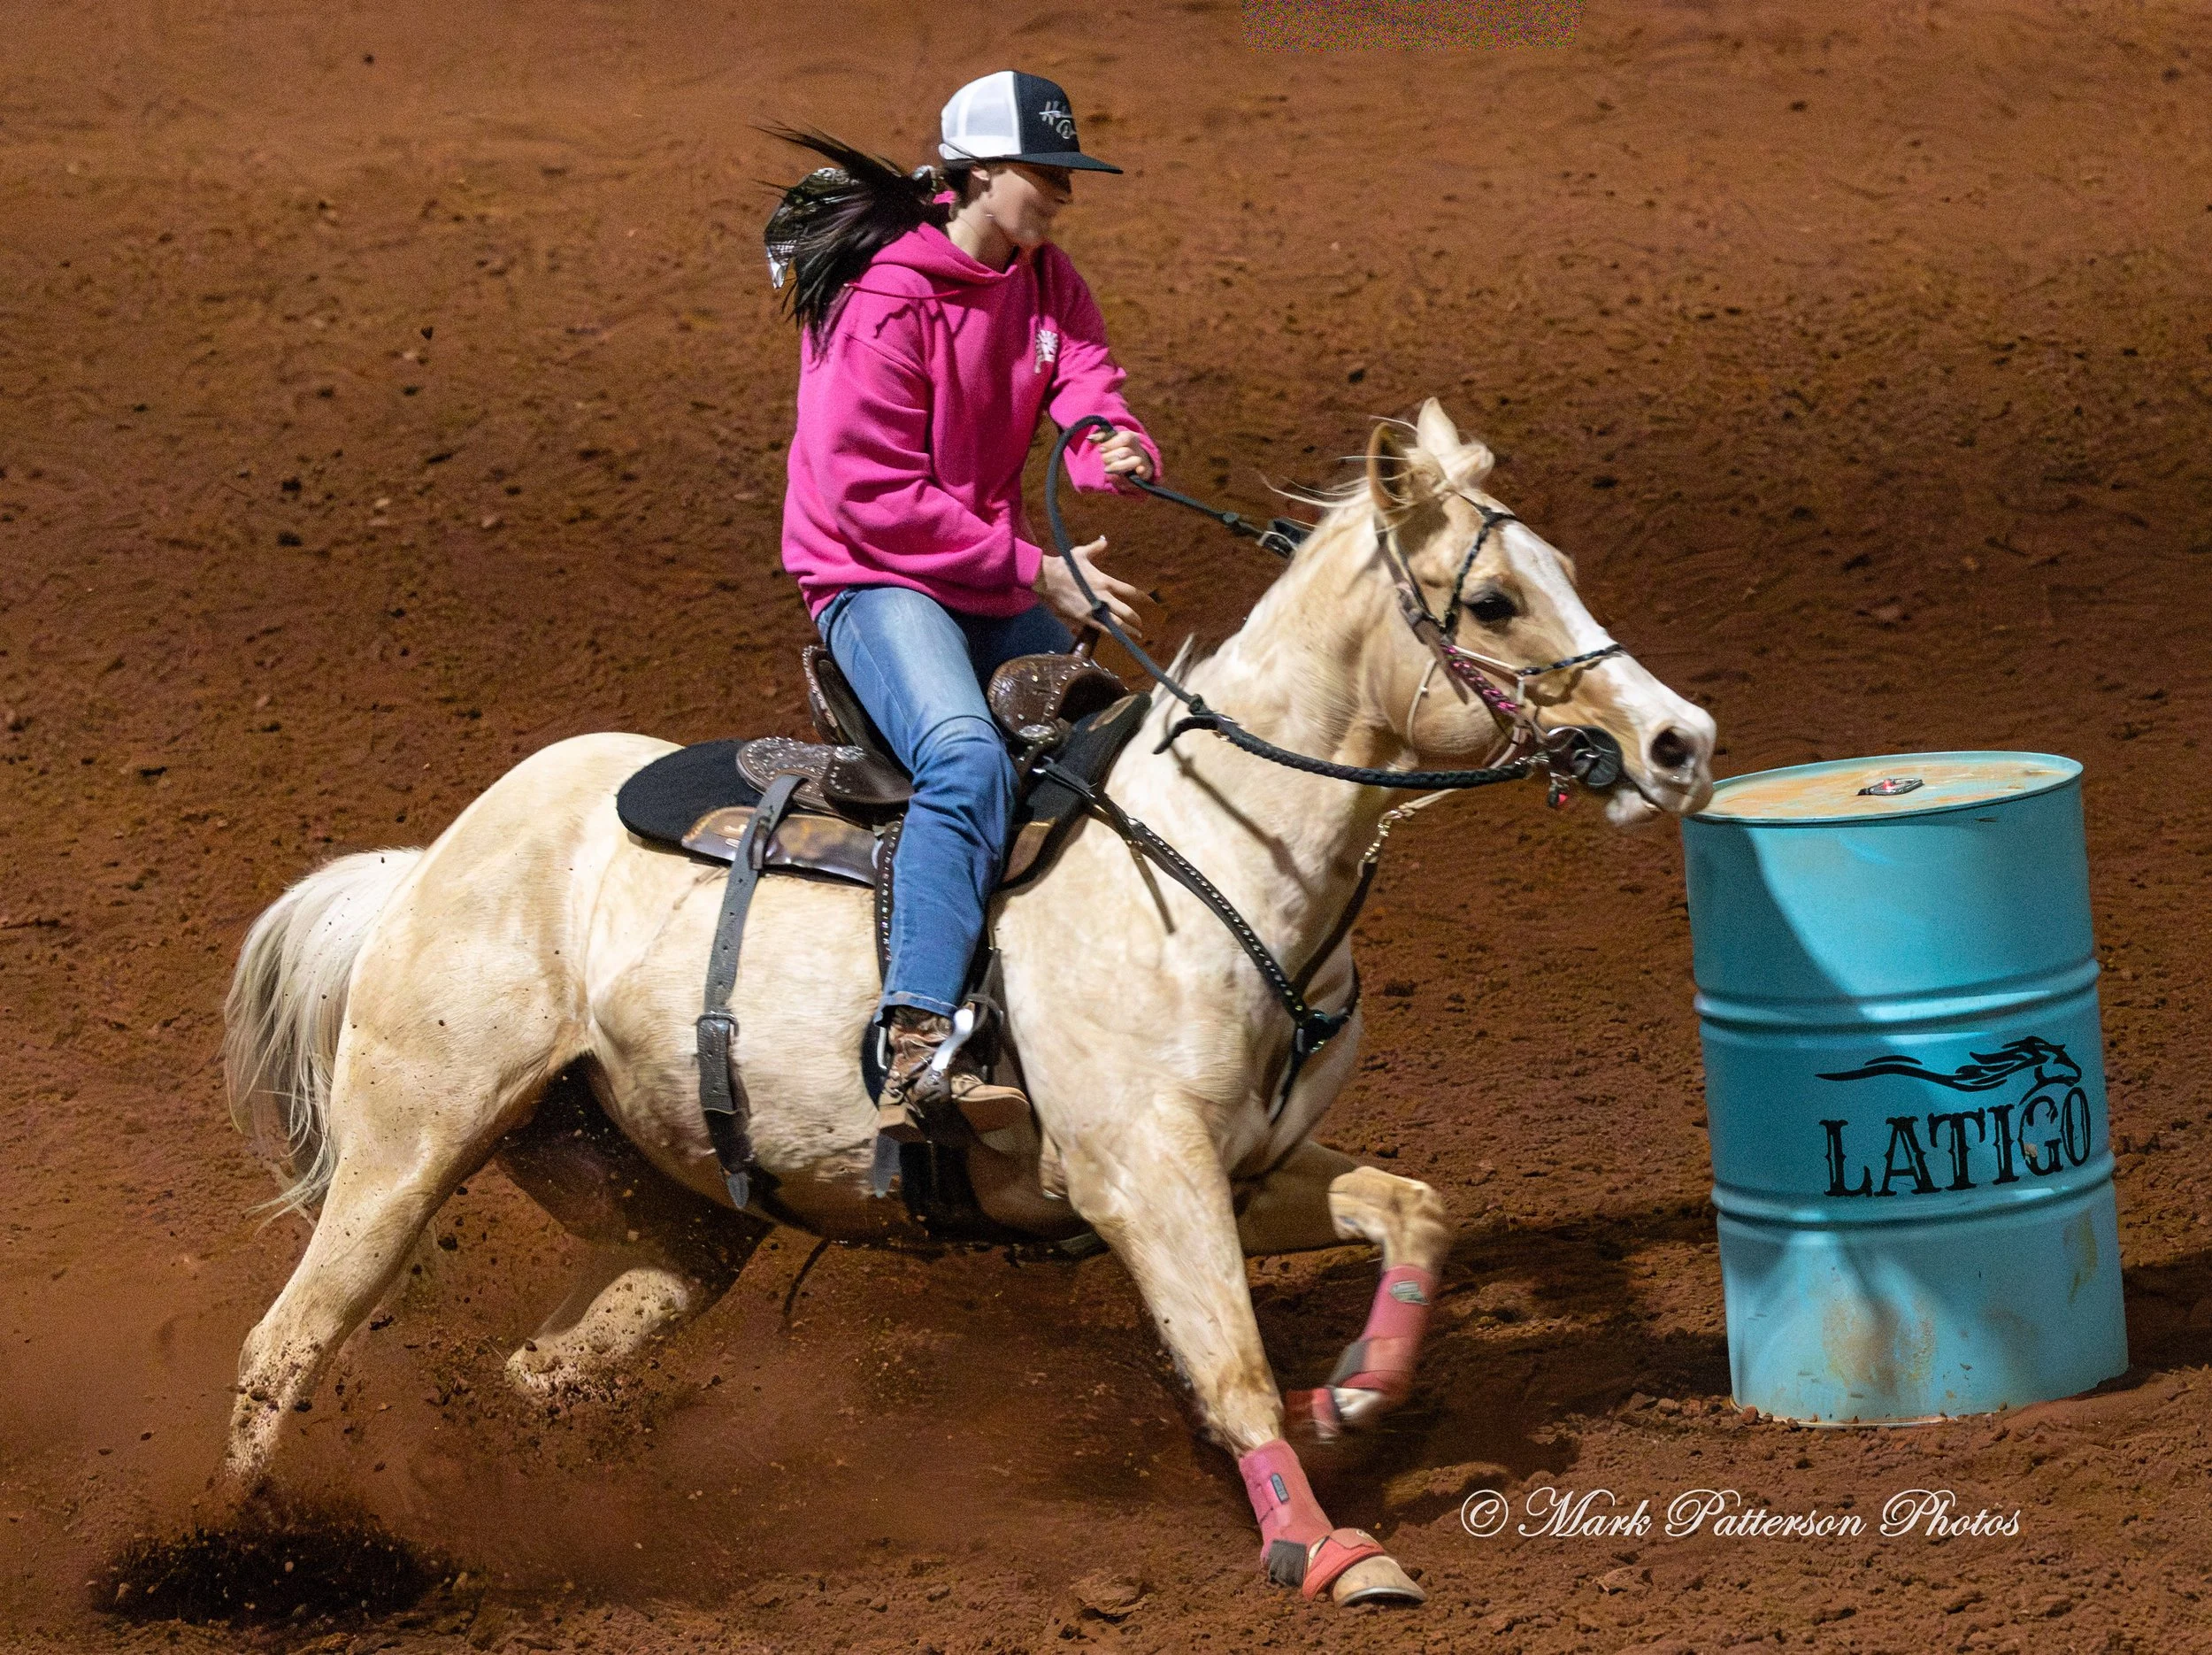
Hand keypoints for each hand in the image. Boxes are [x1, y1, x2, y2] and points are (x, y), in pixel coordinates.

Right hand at [1034, 534, 1148, 639]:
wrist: (1048, 578)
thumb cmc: (1064, 565)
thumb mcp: (1081, 553)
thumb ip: (1095, 548)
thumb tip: (1104, 540)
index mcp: (1105, 581)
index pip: (1129, 591)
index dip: (1142, 598)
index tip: (1150, 603)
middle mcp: (1103, 596)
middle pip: (1127, 611)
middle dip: (1136, 619)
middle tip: (1142, 625)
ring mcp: (1094, 609)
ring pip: (1117, 623)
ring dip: (1128, 630)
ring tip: (1136, 635)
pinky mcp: (1084, 618)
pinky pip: (1102, 628)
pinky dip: (1112, 634)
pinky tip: (1119, 638)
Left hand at [1087, 425, 1154, 482]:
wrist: (1135, 462)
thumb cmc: (1119, 450)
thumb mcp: (1112, 441)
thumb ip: (1101, 437)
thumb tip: (1090, 438)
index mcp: (1132, 438)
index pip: (1125, 438)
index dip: (1111, 444)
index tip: (1101, 449)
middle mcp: (1139, 450)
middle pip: (1125, 452)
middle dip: (1110, 457)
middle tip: (1103, 460)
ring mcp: (1143, 462)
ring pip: (1133, 463)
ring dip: (1117, 467)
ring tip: (1107, 469)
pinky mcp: (1144, 475)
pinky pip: (1137, 477)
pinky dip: (1127, 480)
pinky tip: (1121, 477)